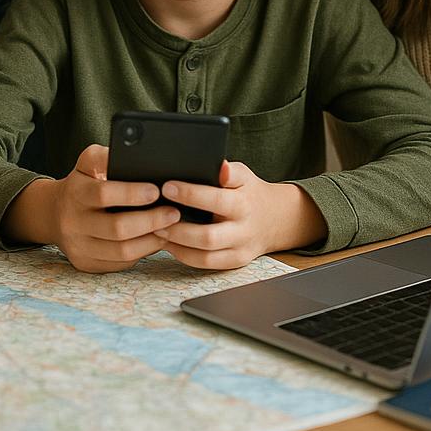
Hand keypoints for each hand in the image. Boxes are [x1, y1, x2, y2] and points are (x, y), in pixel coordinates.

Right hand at [51, 144, 181, 272]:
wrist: (53, 213)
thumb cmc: (81, 183)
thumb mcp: (87, 162)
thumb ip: (106, 157)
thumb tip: (137, 158)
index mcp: (75, 193)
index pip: (104, 194)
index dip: (132, 194)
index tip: (156, 191)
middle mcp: (73, 222)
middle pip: (117, 228)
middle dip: (150, 221)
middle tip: (173, 213)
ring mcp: (78, 246)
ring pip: (121, 251)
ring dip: (151, 240)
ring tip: (170, 228)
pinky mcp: (86, 263)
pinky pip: (120, 263)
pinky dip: (142, 252)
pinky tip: (155, 240)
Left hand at [153, 161, 326, 269]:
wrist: (275, 218)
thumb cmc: (250, 192)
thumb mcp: (244, 175)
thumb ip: (229, 171)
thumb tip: (220, 166)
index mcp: (243, 204)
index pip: (216, 200)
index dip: (190, 195)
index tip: (167, 187)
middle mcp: (242, 230)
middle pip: (208, 236)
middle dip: (178, 228)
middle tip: (155, 216)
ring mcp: (239, 250)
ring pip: (205, 255)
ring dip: (177, 244)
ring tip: (156, 230)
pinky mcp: (234, 262)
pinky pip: (206, 264)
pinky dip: (184, 255)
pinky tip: (168, 243)